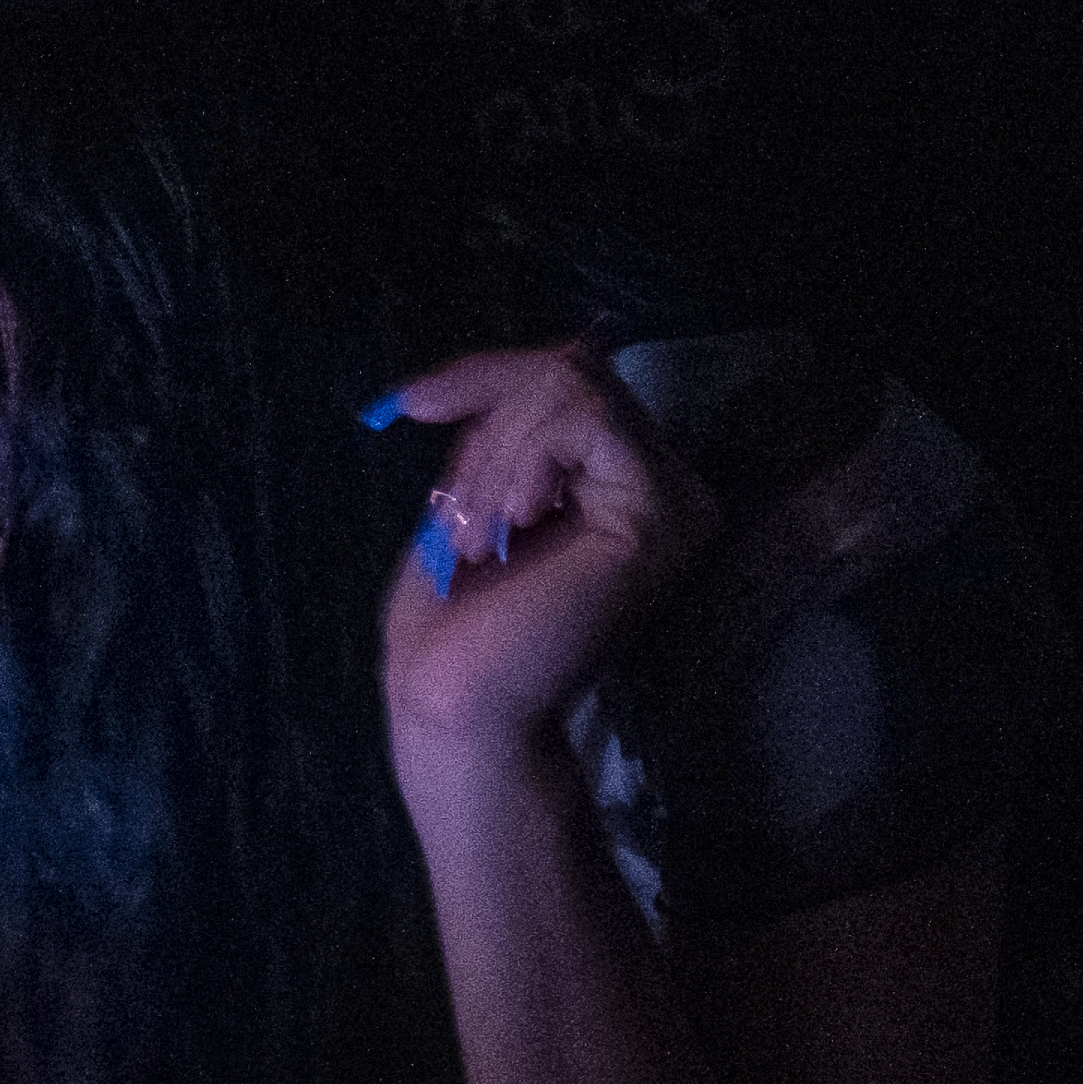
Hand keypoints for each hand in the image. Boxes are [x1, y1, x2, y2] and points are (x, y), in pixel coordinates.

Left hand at [367, 341, 719, 793]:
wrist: (457, 712)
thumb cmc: (454, 632)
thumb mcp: (472, 503)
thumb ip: (504, 439)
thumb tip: (501, 370)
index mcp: (624, 489)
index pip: (570, 382)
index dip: (487, 375)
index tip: (409, 404)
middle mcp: (668, 489)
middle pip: (575, 372)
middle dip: (489, 427)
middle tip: (457, 518)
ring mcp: (673, 501)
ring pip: (575, 386)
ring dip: (496, 455)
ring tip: (477, 537)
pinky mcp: (656, 512)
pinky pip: (585, 417)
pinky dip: (522, 459)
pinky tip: (509, 528)